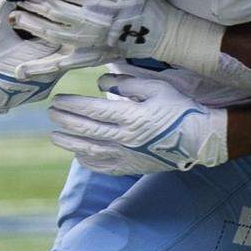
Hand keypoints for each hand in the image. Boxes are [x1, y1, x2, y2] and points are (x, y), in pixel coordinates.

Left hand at [10, 0, 179, 76]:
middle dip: (30, 2)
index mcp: (94, 0)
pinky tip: (20, 71)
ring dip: (29, 25)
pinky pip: (59, 64)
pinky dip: (39, 68)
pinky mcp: (84, 59)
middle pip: (51, 10)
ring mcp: (83, 43)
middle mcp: (86, 22)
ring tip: (14, 18)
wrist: (151, 29)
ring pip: (50, 33)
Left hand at [49, 73, 227, 175]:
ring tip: (55, 136)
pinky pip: (104, 167)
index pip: (93, 111)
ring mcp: (128, 156)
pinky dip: (88, 161)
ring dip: (70, 143)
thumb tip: (101, 84)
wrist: (199, 139)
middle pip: (87, 131)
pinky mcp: (133, 167)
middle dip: (66, 121)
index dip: (73, 105)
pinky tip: (79, 155)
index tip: (58, 100)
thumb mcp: (157, 88)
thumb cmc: (179, 109)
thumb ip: (127, 83)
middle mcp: (126, 139)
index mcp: (131, 117)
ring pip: (91, 151)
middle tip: (51, 113)